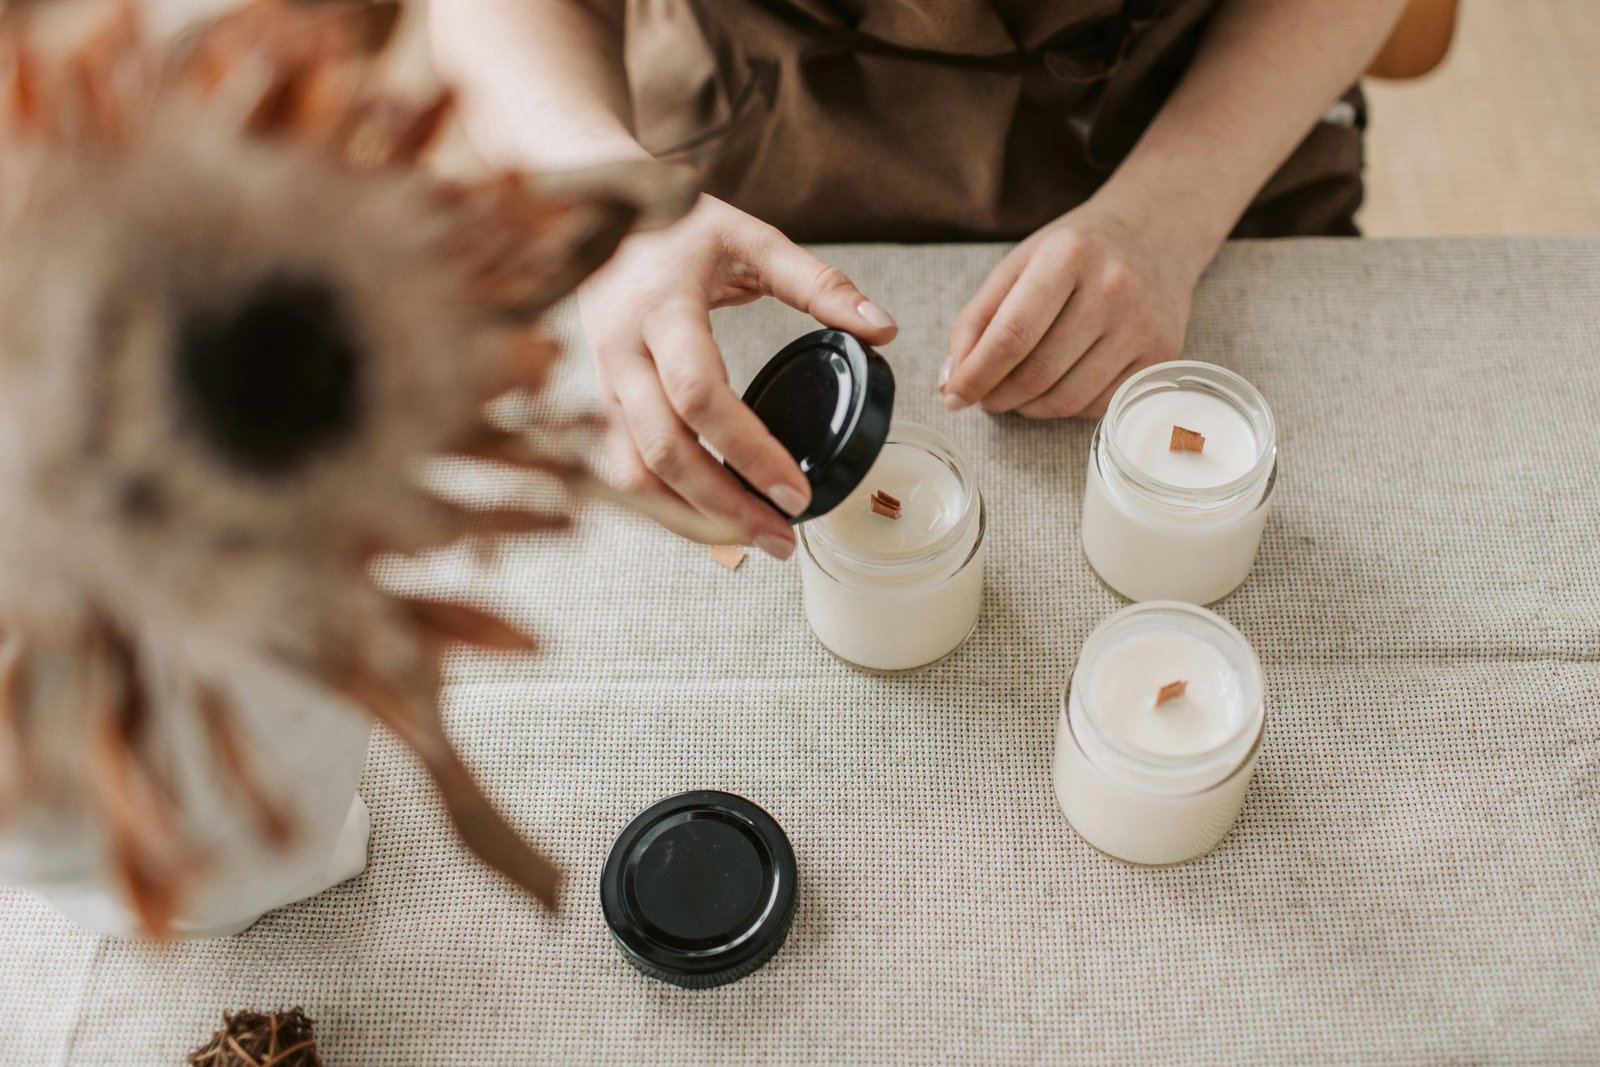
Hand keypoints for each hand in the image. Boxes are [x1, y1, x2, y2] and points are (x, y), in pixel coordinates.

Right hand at [580, 196, 897, 558]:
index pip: (700, 395)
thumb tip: (883, 330)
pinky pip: (625, 471)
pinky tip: (714, 521)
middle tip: (783, 538)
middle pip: (664, 452)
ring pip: (636, 475)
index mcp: (661, 308)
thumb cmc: (675, 228)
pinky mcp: (600, 404)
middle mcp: (622, 352)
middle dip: (725, 507)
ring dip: (694, 519)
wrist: (589, 212)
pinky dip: (668, 507)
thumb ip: (819, 284)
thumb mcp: (750, 239)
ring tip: (756, 540)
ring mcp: (603, 384)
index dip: (748, 450)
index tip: (797, 490)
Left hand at [940, 192, 1210, 418]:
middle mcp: (1113, 288)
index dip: (975, 376)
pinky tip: (1056, 388)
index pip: (1011, 336)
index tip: (953, 397)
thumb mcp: (1019, 264)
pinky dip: (1066, 408)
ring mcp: (1144, 324)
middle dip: (997, 397)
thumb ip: (977, 319)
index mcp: (1068, 255)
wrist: (1156, 231)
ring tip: (1016, 394)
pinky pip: (1099, 406)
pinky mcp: (1164, 354)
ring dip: (1028, 408)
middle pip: (1037, 373)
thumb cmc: (1077, 251)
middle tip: (984, 397)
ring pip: (1067, 399)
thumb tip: (950, 382)